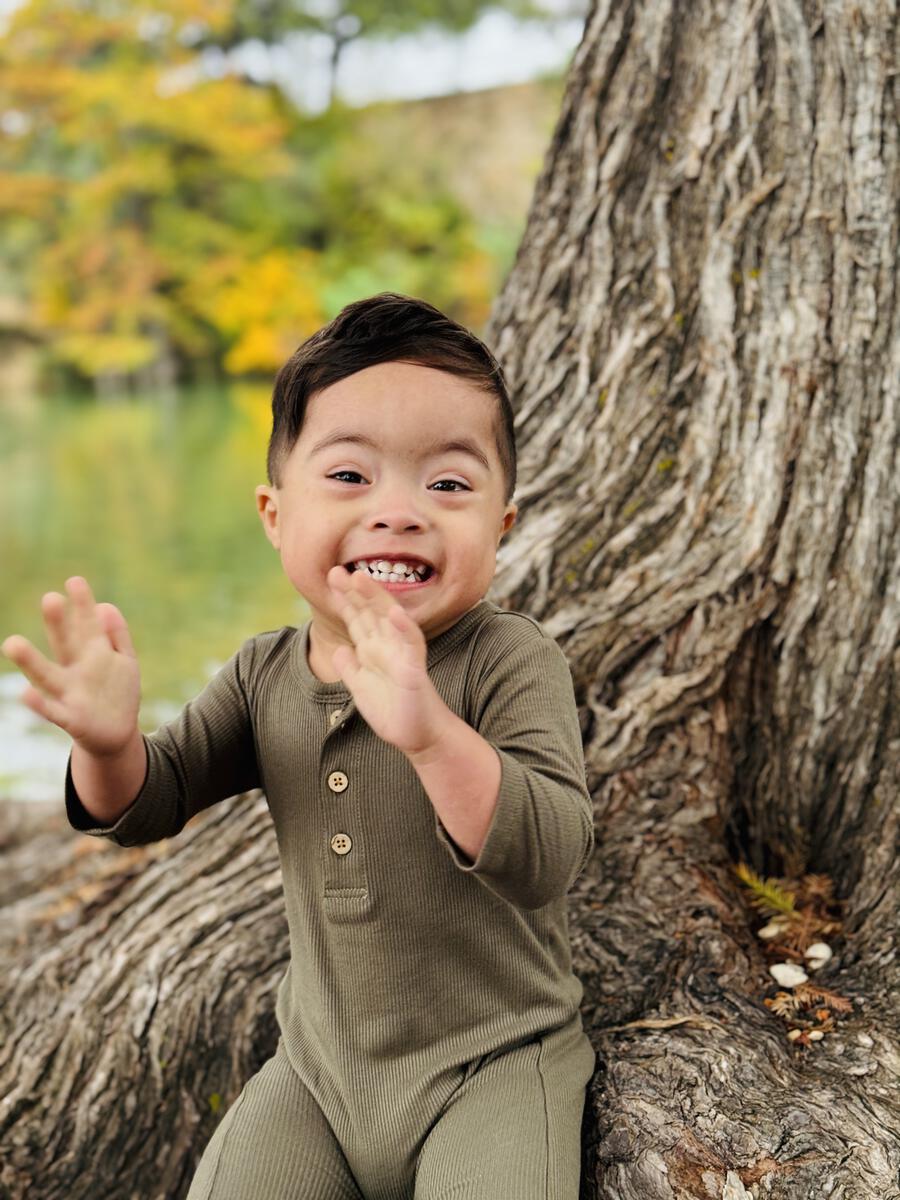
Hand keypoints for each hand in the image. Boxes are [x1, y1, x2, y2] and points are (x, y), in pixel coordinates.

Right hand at [1, 576, 140, 755]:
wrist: (116, 736)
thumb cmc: (117, 692)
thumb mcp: (124, 660)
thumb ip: (116, 634)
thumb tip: (106, 606)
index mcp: (92, 654)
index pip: (86, 625)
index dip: (82, 605)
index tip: (74, 580)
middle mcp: (76, 670)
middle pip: (65, 645)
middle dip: (58, 624)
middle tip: (50, 599)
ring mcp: (69, 694)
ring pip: (48, 676)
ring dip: (30, 661)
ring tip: (12, 642)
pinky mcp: (69, 719)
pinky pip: (51, 711)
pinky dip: (38, 704)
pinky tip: (24, 693)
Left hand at [326, 565, 444, 755]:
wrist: (417, 736)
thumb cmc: (393, 711)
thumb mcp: (361, 689)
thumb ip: (351, 669)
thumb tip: (340, 650)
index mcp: (374, 649)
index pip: (358, 618)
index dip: (345, 599)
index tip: (330, 579)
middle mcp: (388, 646)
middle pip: (369, 612)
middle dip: (354, 592)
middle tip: (335, 571)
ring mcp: (402, 654)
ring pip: (389, 619)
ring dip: (376, 598)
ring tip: (361, 578)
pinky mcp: (414, 669)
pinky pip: (411, 645)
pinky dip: (404, 628)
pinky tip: (395, 613)